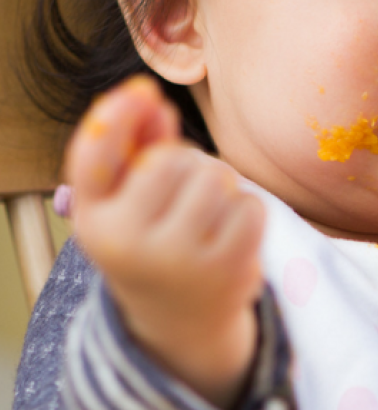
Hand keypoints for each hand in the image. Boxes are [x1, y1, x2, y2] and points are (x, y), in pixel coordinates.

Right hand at [65, 75, 265, 409]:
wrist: (182, 319)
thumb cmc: (154, 239)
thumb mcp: (130, 202)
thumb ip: (136, 147)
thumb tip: (147, 98)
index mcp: (95, 221)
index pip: (95, 159)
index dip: (116, 118)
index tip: (141, 90)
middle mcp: (129, 243)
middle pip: (172, 160)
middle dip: (186, 162)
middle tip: (183, 191)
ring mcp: (179, 260)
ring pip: (216, 178)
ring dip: (221, 184)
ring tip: (206, 212)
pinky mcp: (227, 270)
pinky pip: (251, 205)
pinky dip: (248, 209)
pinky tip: (230, 231)